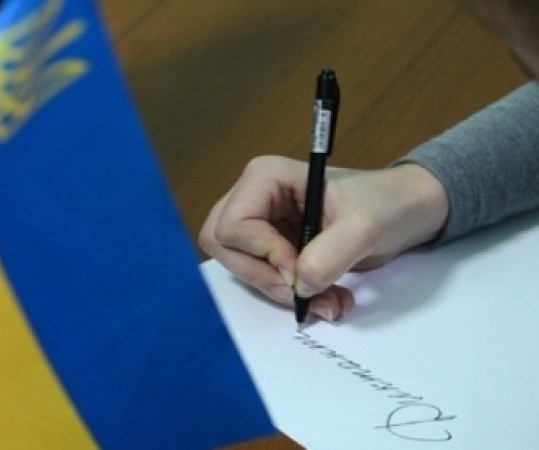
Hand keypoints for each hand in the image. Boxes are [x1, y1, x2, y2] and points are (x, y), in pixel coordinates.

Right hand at [199, 155, 447, 320]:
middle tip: (307, 292)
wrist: (405, 212)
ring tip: (328, 299)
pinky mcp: (272, 245)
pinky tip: (324, 295)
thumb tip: (298, 286)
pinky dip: (290, 295)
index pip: (232, 227)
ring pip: (242, 268)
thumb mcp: (363, 227)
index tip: (301, 269)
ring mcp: (261, 222)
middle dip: (265, 278)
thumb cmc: (387, 203)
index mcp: (265, 177)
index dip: (263, 255)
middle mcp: (254, 197)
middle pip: (225, 249)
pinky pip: (262, 277)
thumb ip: (328, 256)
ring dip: (281, 292)